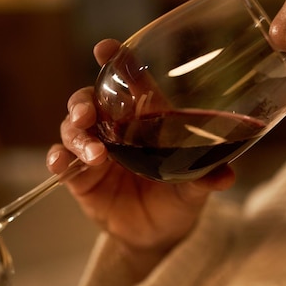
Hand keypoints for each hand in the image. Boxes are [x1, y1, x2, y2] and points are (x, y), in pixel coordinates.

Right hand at [47, 39, 235, 271]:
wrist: (159, 237)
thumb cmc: (177, 201)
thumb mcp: (193, 190)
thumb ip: (204, 179)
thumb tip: (227, 176)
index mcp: (147, 121)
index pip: (129, 84)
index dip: (116, 63)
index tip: (106, 49)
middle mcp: (118, 130)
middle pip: (91, 101)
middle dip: (84, 101)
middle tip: (88, 112)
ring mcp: (97, 152)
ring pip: (74, 128)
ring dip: (77, 134)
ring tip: (94, 152)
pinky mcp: (82, 178)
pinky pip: (63, 162)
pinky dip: (59, 159)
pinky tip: (61, 163)